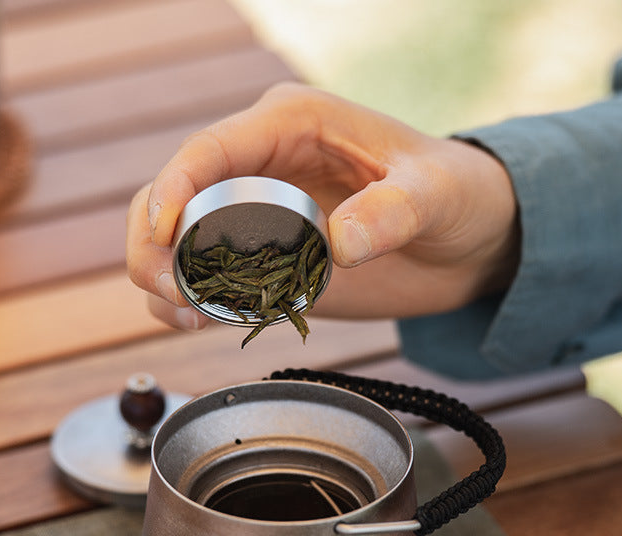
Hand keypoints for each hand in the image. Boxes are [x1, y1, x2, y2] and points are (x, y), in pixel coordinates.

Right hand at [126, 82, 519, 328]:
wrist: (464, 240)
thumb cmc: (454, 195)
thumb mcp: (434, 194)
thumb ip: (393, 213)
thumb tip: (338, 245)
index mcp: (289, 126)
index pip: (208, 151)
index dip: (174, 190)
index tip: (163, 236)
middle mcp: (259, 166)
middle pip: (170, 198)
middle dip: (156, 246)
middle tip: (177, 294)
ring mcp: (256, 217)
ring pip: (174, 241)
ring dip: (162, 278)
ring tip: (188, 317)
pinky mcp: (264, 262)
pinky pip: (205, 279)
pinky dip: (190, 303)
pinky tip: (200, 323)